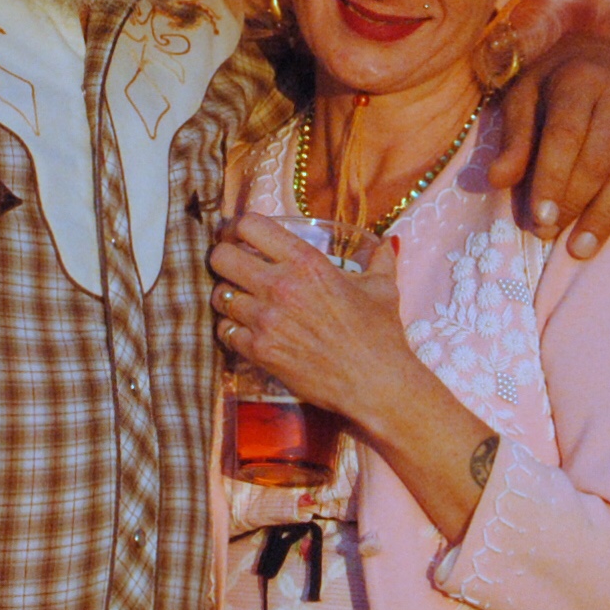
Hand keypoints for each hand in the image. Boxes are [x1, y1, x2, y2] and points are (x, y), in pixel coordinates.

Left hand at [208, 216, 411, 419]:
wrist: (376, 385)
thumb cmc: (381, 334)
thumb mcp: (383, 288)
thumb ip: (379, 259)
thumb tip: (389, 242)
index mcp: (306, 262)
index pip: (249, 225)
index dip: (239, 227)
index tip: (241, 235)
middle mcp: (280, 286)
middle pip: (220, 257)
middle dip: (225, 258)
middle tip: (234, 267)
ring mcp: (265, 319)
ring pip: (219, 295)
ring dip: (228, 296)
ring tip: (242, 301)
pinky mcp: (259, 350)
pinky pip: (224, 330)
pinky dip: (231, 328)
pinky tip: (246, 329)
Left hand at [484, 36, 609, 256]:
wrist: (603, 55)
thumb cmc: (553, 86)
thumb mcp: (523, 99)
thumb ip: (513, 139)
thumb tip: (496, 180)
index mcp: (579, 80)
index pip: (565, 138)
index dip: (552, 181)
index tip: (539, 219)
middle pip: (599, 160)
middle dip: (575, 205)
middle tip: (551, 236)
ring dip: (607, 215)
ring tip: (583, 246)